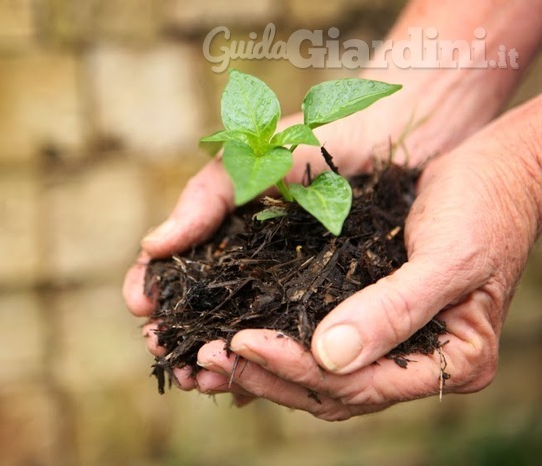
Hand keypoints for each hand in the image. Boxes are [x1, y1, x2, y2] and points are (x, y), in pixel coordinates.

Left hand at [194, 96, 541, 418]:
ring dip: (266, 367)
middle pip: (332, 389)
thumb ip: (396, 310)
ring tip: (210, 355)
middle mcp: (418, 361)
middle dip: (267, 376)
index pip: (358, 384)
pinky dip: (281, 343)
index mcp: (452, 360)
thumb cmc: (485, 206)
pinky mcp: (373, 316)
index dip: (294, 368)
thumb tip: (328, 358)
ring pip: (321, 375)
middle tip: (207, 358)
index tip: (240, 343)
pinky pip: (320, 344)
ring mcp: (395, 342)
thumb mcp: (449, 256)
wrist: (495, 171)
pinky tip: (241, 335)